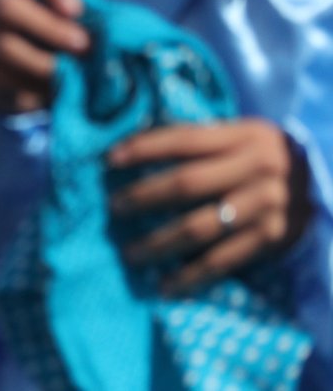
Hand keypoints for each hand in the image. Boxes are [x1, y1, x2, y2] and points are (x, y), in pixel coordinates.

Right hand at [0, 0, 89, 113]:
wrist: (27, 75)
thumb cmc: (61, 39)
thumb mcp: (76, 23)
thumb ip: (90, 19)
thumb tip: (113, 28)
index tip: (77, 10)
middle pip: (8, 4)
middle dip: (50, 28)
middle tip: (84, 47)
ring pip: (5, 46)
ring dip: (44, 64)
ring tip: (72, 78)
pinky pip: (0, 78)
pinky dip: (30, 89)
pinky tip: (50, 94)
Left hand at [110, 119, 313, 294]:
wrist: (325, 182)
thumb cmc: (268, 155)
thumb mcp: (244, 135)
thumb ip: (204, 140)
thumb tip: (137, 145)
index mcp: (245, 137)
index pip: (184, 140)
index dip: (144, 148)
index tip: (108, 160)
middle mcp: (257, 169)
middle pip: (186, 184)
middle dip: (142, 197)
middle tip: (112, 208)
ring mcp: (266, 206)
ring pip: (201, 227)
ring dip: (159, 242)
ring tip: (129, 253)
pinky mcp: (273, 239)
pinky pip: (225, 260)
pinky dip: (194, 274)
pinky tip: (167, 285)